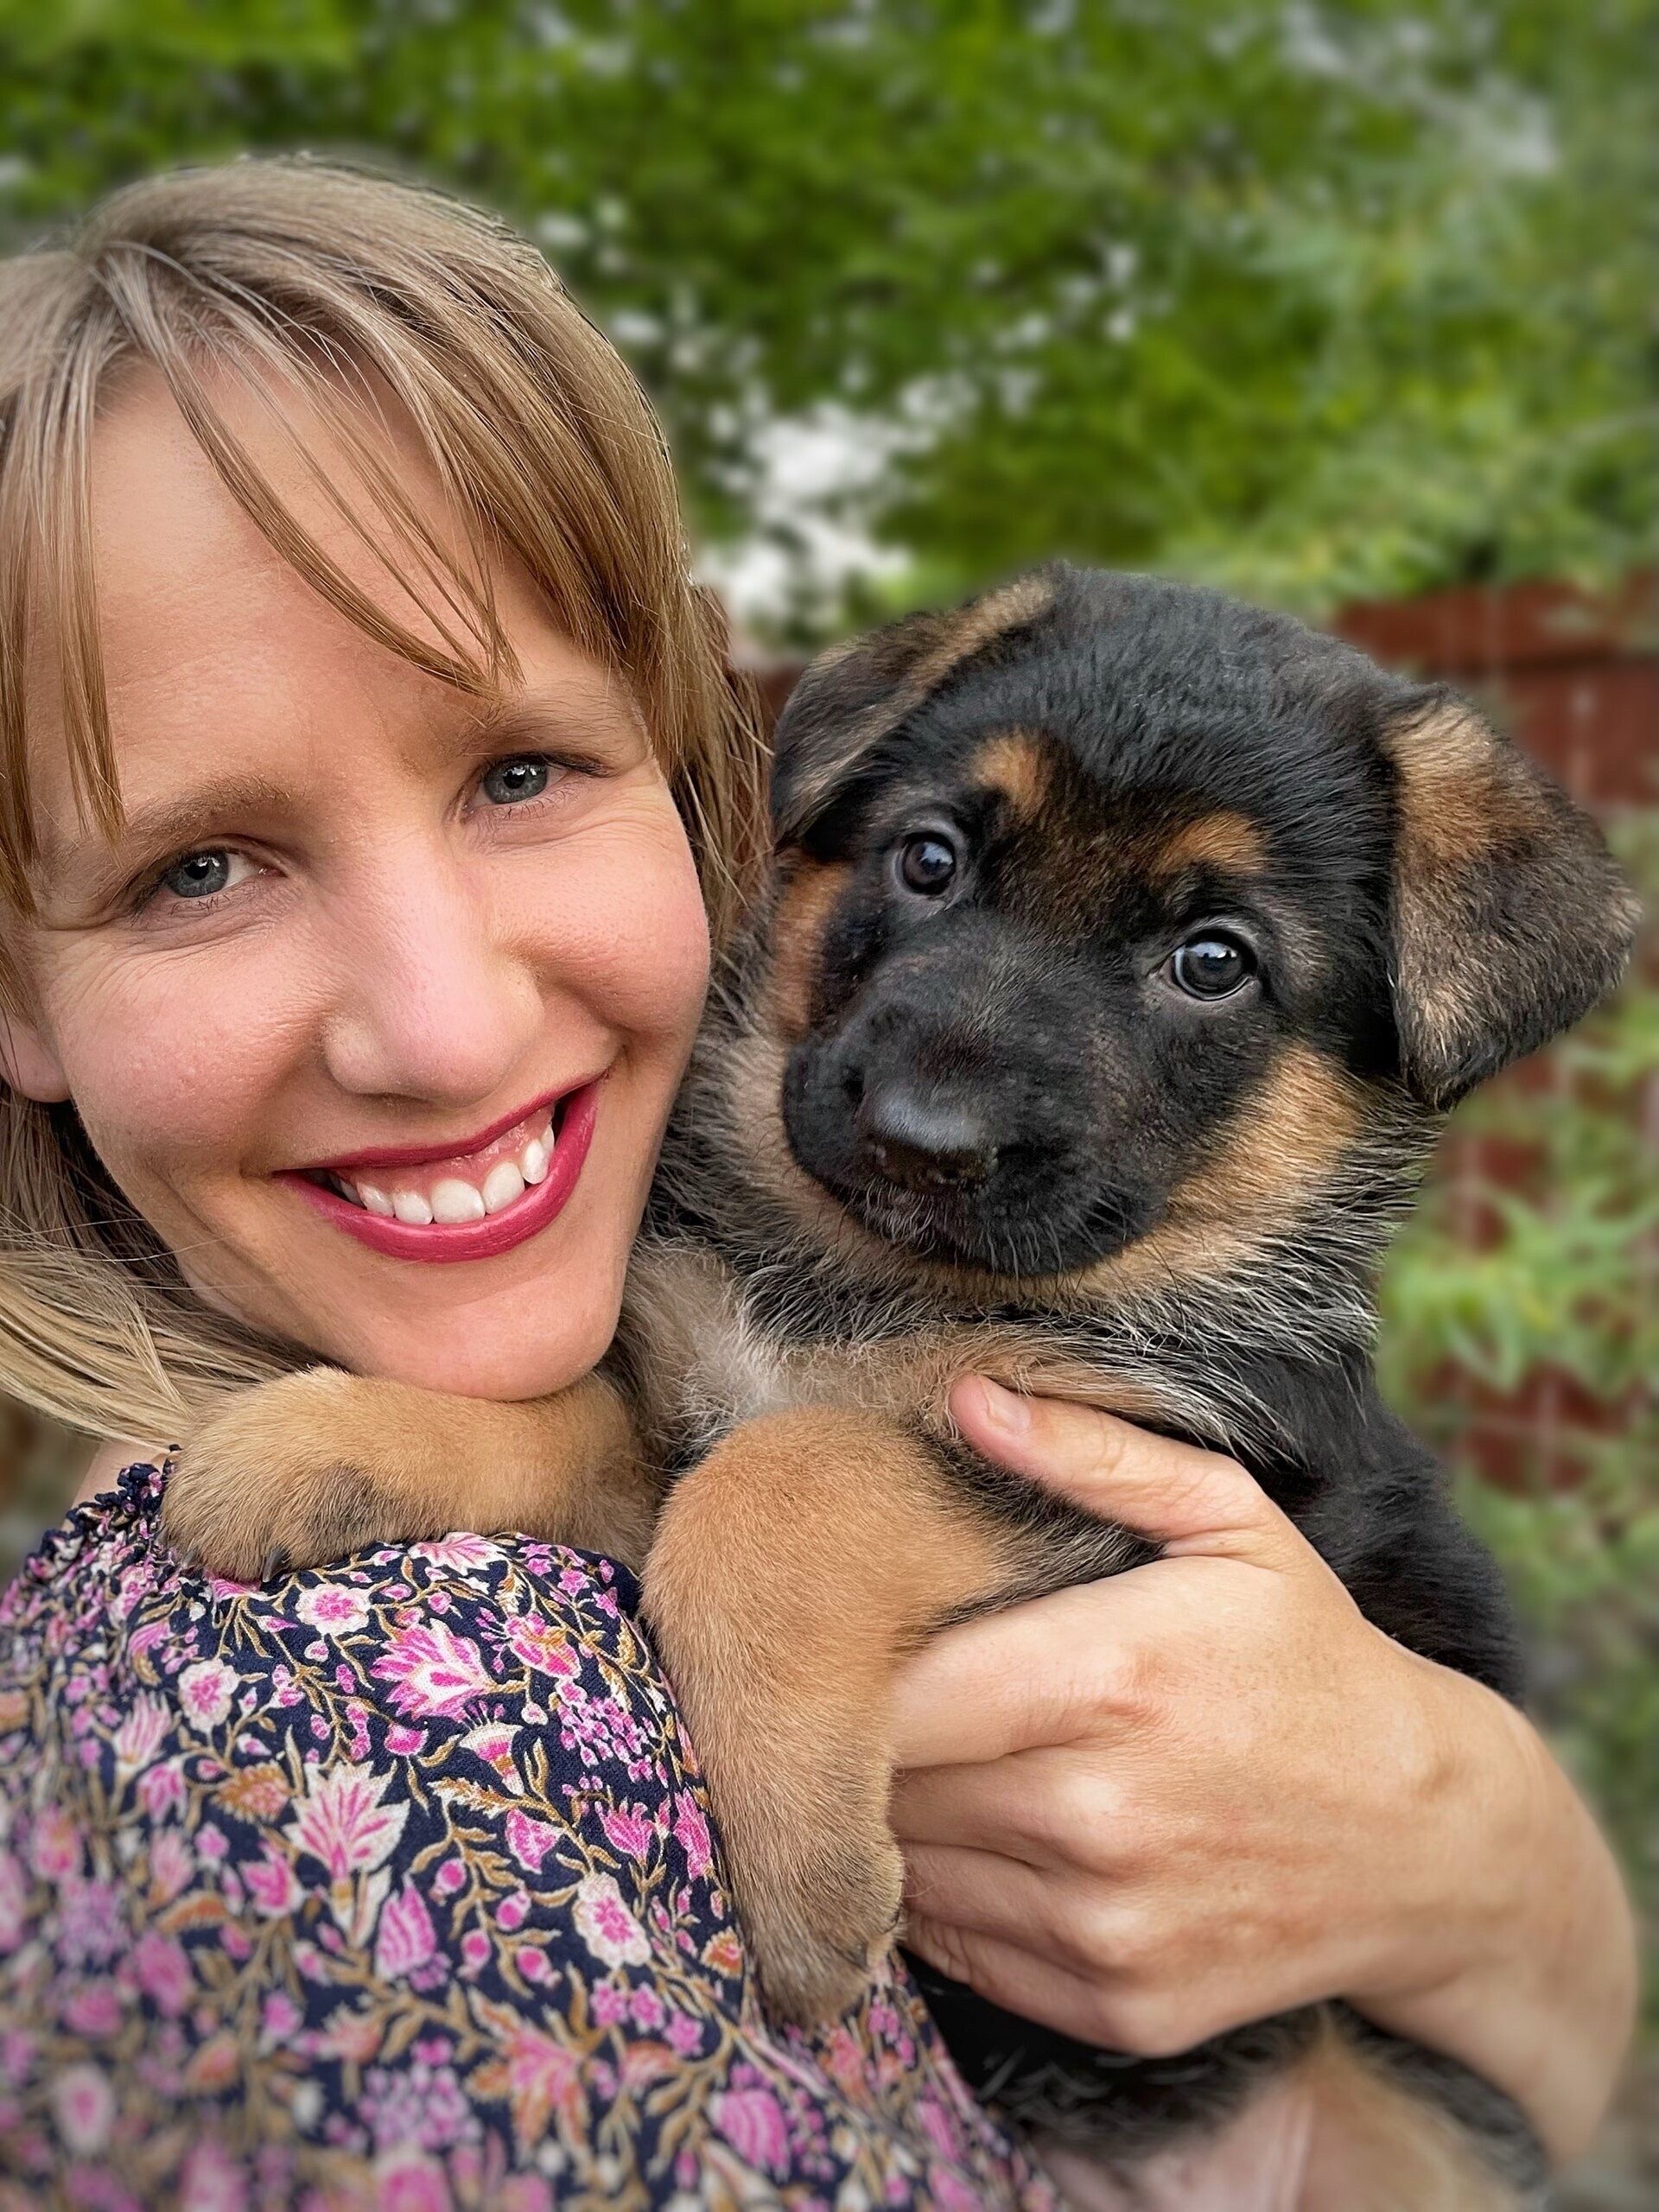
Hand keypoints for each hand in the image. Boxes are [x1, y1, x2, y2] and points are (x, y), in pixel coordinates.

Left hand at [890, 1379, 1635, 2163]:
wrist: (1433, 1841)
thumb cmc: (1311, 1659)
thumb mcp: (1229, 1522)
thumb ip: (1091, 1454)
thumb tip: (966, 1396)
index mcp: (1107, 1676)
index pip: (891, 1696)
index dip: (844, 1674)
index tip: (841, 1643)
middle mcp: (1097, 1813)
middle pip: (887, 1789)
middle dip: (862, 1745)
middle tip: (868, 1703)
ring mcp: (1106, 1924)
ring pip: (908, 1875)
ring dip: (897, 1825)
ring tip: (934, 1767)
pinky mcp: (1118, 2005)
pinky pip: (963, 1954)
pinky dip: (948, 1901)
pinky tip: (990, 1842)